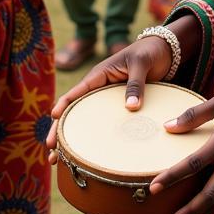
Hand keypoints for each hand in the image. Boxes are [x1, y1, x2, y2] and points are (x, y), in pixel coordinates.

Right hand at [45, 36, 173, 157]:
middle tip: (50, 150)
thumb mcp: (141, 64)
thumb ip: (135, 84)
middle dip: (59, 130)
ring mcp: (105, 100)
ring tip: (56, 161)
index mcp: (99, 75)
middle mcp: (98, 89)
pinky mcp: (116, 109)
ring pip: (83, 121)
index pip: (76, 92)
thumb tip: (130, 107)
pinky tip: (82, 156)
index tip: (54, 118)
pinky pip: (100, 124)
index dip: (63, 106)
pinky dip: (91, 139)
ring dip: (69, 139)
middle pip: (73, 112)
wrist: (162, 52)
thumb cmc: (148, 53)